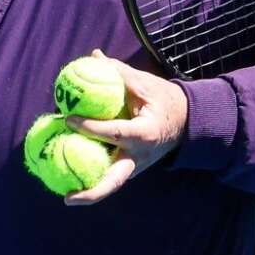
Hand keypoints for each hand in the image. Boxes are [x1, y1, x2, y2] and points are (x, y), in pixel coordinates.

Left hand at [63, 51, 188, 205]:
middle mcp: (141, 156)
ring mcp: (137, 166)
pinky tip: (70, 178)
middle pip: (115, 180)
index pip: (115, 133)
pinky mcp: (131, 168)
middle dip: (93, 192)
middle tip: (67, 199)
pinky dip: (93, 178)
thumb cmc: (165, 100)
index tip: (68, 119)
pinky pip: (110, 175)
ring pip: (112, 183)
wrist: (189, 121)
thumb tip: (93, 56)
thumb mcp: (146, 84)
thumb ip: (119, 72)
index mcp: (146, 133)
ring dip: (90, 191)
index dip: (91, 128)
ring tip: (65, 197)